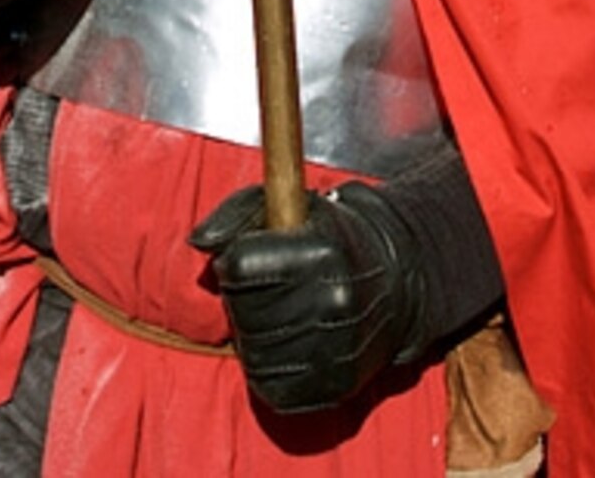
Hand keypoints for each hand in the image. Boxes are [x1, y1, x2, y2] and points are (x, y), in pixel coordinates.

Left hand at [190, 182, 424, 413]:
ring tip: (283, 317)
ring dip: (257, 339)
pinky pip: (273, 389)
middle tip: (272, 291)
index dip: (238, 262)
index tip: (257, 258)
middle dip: (247, 302)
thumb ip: (237, 213)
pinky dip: (271, 372)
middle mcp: (333, 301)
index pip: (239, 266)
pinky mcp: (338, 384)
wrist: (395, 285)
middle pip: (245, 314)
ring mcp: (339, 347)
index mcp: (321, 253)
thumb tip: (198, 243)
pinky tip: (291, 347)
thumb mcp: (291, 205)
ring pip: (255, 355)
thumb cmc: (330, 240)